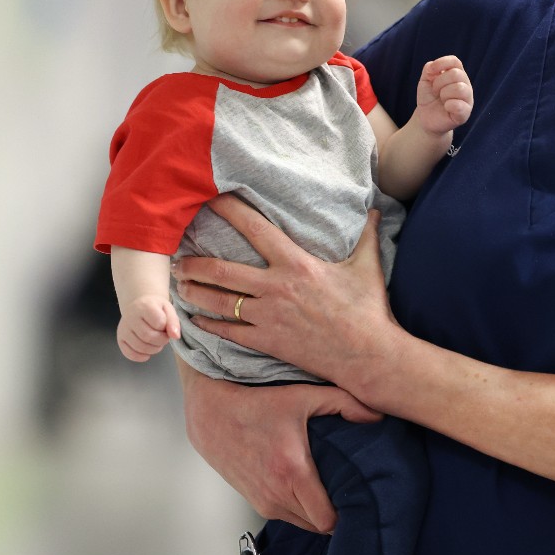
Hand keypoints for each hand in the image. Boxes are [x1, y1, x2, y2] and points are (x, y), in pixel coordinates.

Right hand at [116, 296, 180, 361]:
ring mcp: (123, 329)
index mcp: (144, 306)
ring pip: (140, 346)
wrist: (139, 305)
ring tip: (157, 343)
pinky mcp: (120, 339)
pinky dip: (141, 357)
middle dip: (161, 341)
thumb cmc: (156, 308)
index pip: (159, 322)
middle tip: (164, 337)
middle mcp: (130, 317)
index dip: (165, 328)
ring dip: (153, 349)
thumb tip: (175, 336)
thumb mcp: (168, 309)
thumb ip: (173, 322)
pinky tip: (147, 352)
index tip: (165, 326)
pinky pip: (129, 353)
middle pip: (148, 336)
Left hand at [171, 194, 400, 392]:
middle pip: (222, 270)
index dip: (230, 211)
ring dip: (196, 292)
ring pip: (219, 302)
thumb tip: (377, 210)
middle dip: (195, 262)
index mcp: (296, 264)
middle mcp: (275, 288)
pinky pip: (229, 332)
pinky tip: (196, 319)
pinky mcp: (267, 342)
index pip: (255, 229)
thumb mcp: (368, 267)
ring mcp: (268, 317)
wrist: (366, 355)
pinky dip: (209, 325)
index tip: (212, 200)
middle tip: (177, 256)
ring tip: (181, 284)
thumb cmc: (367, 310)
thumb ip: (367, 236)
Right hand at [179, 358, 382, 532]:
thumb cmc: (258, 401)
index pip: (328, 521)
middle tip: (349, 492)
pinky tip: (304, 485)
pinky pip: (285, 515)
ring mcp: (262, 501)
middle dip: (335, 514)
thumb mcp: (303, 395)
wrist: (210, 411)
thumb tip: (378, 416)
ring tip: (327, 488)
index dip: (346, 514)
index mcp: (292, 472)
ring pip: (301, 523)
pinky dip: (297, 506)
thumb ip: (345, 403)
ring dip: (315, 511)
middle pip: (318, 526)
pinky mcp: (252, 500)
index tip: (358, 497)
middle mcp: (275, 494)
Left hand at [415, 55, 472, 134]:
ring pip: (460, 88)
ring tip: (441, 100)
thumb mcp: (425, 81)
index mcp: (457, 74)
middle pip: (456, 74)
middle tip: (435, 91)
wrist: (426, 118)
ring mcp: (467, 99)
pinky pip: (460, 105)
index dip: (441, 63)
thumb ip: (429, 70)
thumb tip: (432, 66)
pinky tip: (446, 107)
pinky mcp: (465, 113)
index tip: (429, 73)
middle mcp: (465, 85)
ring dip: (444, 94)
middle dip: (439, 82)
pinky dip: (449, 105)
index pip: (455, 61)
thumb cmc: (429, 98)